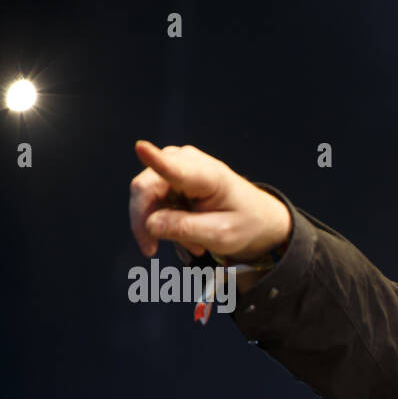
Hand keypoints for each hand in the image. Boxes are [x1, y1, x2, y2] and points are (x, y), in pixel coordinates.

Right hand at [129, 140, 291, 260]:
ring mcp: (174, 164)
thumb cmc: (243, 223)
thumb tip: (149, 225)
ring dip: (159, 224)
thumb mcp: (221, 235)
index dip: (155, 160)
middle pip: (145, 188)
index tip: (141, 148)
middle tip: (150, 250)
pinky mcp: (167, 174)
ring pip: (144, 196)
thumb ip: (186, 229)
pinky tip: (188, 235)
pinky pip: (151, 200)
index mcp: (209, 176)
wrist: (256, 217)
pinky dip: (164, 221)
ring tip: (193, 243)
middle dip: (144, 222)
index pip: (177, 169)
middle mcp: (186, 161)